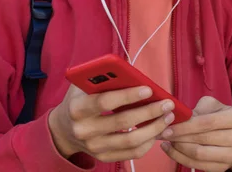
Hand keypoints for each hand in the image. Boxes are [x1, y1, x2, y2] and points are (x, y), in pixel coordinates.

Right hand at [49, 84, 175, 162]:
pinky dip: (148, 143)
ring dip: (154, 128)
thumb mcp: (84, 85)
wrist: (63, 128)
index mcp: (78, 108)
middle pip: (123, 122)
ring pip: (130, 141)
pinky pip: (131, 153)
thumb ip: (102, 78)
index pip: (106, 101)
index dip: (128, 95)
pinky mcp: (103, 157)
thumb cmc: (80, 100)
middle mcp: (84, 130)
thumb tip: (132, 73)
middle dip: (149, 112)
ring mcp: (94, 147)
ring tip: (168, 117)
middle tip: (167, 104)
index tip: (149, 89)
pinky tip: (158, 131)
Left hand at [159, 96, 231, 171]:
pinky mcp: (225, 167)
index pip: (208, 122)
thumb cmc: (221, 117)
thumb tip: (175, 117)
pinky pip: (199, 165)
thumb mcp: (212, 106)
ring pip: (200, 155)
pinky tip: (172, 150)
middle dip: (180, 137)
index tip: (169, 126)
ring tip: (167, 142)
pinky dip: (181, 158)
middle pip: (204, 140)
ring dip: (179, 149)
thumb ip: (196, 110)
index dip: (186, 126)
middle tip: (164, 133)